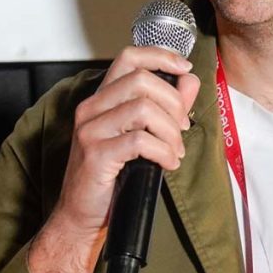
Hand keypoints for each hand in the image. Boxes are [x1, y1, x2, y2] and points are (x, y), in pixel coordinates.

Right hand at [27, 46, 200, 272]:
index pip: (128, 57)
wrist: (82, 216)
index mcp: (102, 99)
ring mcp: (90, 130)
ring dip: (170, 131)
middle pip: (142, 81)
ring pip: (143, 109)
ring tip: (175, 151)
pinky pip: (140, 140)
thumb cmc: (112, 176)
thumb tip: (189, 80)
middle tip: (182, 129)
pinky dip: (163, 152)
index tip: (184, 68)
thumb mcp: (142, 135)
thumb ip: (167, 106)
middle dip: (173, 103)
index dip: (160, 56)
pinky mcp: (95, 154)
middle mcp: (91, 108)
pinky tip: (167, 164)